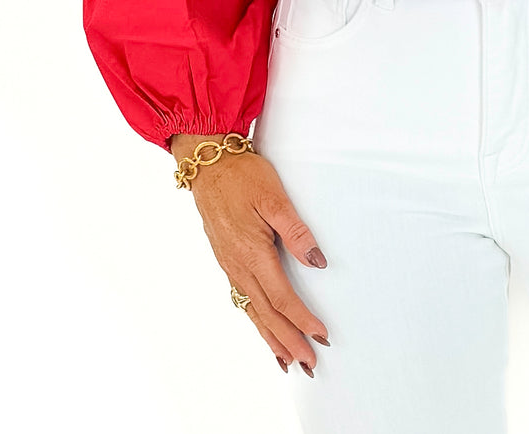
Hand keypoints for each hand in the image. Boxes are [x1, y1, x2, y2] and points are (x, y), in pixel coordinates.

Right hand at [170, 135, 330, 375]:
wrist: (207, 165)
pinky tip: (263, 327)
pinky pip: (242, 299)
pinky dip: (256, 320)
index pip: (282, 297)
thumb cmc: (241, 176)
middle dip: (289, 340)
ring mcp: (229, 265)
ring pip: (253, 311)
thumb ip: (295, 231)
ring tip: (288, 360)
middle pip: (267, 313)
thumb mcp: (273, 197)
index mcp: (251, 253)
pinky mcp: (227, 260)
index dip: (302, 320)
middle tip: (310, 363)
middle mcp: (237, 266)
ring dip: (272, 337)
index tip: (321, 335)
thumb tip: (317, 261)